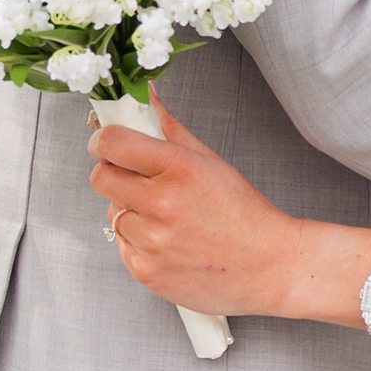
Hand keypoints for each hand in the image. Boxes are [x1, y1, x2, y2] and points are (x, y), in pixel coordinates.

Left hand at [88, 100, 297, 317]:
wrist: (269, 267)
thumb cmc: (245, 216)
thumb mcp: (212, 163)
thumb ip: (173, 131)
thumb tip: (148, 100)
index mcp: (179, 169)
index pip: (112, 143)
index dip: (103, 141)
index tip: (105, 144)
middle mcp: (162, 204)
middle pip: (101, 178)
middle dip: (113, 175)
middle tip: (136, 181)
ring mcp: (152, 241)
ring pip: (112, 214)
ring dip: (130, 212)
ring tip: (166, 219)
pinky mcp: (146, 271)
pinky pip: (122, 245)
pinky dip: (138, 242)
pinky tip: (168, 242)